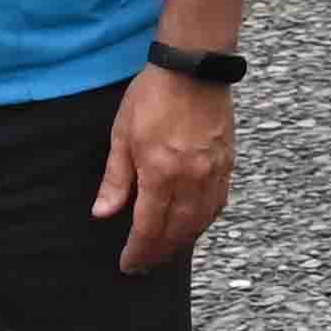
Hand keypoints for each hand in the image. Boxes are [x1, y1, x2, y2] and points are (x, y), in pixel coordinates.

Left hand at [94, 64, 233, 275]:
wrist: (194, 66)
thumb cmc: (153, 96)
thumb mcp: (122, 135)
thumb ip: (116, 179)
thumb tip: (103, 213)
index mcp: (161, 173)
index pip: (150, 227)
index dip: (138, 251)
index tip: (128, 264)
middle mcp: (191, 178)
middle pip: (178, 231)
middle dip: (160, 253)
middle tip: (145, 265)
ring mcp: (213, 171)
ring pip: (202, 221)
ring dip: (183, 242)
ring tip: (167, 251)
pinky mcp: (227, 161)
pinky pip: (219, 203)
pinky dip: (205, 221)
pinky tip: (195, 225)